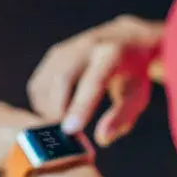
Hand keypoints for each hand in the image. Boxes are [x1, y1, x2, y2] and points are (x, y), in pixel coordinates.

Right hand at [26, 14, 162, 146]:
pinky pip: (39, 83)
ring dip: (47, 108)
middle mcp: (87, 46)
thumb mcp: (137, 95)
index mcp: (113, 54)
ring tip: (62, 124)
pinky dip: (42, 103)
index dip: (81, 106)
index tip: (70, 130)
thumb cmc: (133, 73)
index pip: (94, 81)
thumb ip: (121, 117)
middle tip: (62, 136)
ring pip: (46, 81)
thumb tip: (102, 138)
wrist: (125, 38)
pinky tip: (56, 113)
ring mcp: (68, 48)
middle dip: (57, 109)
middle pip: (62, 78)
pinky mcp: (55, 54)